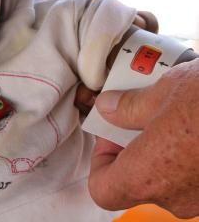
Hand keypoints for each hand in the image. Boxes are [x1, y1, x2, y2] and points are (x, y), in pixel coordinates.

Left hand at [89, 59, 198, 218]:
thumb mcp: (164, 93)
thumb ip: (129, 106)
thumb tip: (108, 108)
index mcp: (150, 176)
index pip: (103, 189)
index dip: (100, 159)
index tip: (110, 132)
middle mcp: (176, 197)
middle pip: (135, 180)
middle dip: (130, 145)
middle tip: (135, 112)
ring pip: (165, 177)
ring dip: (159, 146)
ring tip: (167, 110)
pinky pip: (191, 175)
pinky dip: (184, 153)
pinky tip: (191, 122)